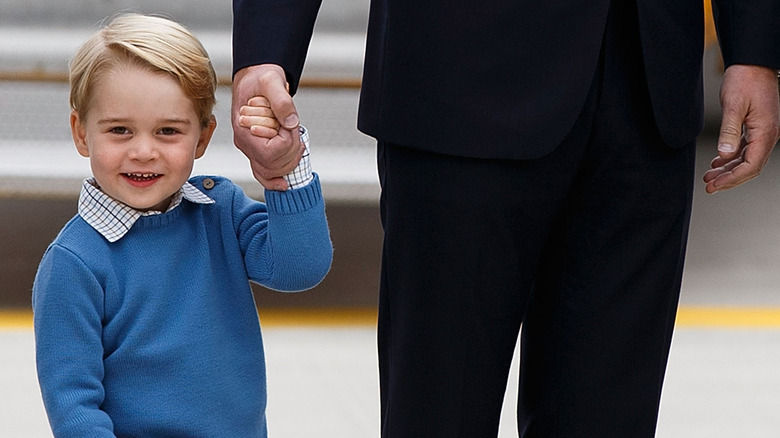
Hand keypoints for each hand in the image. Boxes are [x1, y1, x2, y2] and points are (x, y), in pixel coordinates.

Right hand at [232, 64, 303, 189]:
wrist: (255, 77)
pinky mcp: (257, 149)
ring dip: (290, 158)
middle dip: (291, 150)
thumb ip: (281, 101)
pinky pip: (263, 173)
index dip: (287, 141)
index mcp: (243, 128)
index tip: (290, 124)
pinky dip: (274, 180)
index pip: (270, 152)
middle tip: (294, 128)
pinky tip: (284, 183)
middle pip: (273, 165)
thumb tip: (291, 122)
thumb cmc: (260, 78)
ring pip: (272, 171)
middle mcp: (244, 142)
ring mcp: (250, 148)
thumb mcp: (271, 81)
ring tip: (295, 137)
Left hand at [704, 65, 779, 193]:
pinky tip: (718, 162)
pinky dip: (731, 158)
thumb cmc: (745, 79)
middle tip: (709, 187)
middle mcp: (768, 135)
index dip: (732, 179)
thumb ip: (729, 131)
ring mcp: (763, 131)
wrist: (753, 63)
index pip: (751, 166)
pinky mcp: (757, 127)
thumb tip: (725, 155)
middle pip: (750, 167)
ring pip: (747, 159)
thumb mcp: (733, 105)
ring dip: (729, 170)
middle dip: (729, 179)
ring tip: (710, 177)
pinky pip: (746, 149)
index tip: (715, 185)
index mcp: (766, 132)